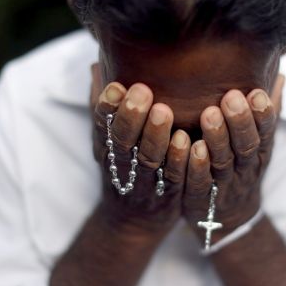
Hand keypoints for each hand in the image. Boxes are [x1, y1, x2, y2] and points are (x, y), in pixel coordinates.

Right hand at [90, 64, 190, 235]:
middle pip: (123, 141)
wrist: (134, 220)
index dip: (106, 107)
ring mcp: (147, 181)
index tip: (114, 87)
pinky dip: (179, 161)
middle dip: (131, 116)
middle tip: (141, 91)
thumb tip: (98, 64)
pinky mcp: (170, 193)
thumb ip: (107, 107)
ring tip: (165, 112)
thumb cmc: (126, 168)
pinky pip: (175, 178)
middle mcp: (124, 164)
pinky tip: (188, 142)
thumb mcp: (109, 140)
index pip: (102, 125)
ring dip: (155, 136)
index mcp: (108, 147)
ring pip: (149, 159)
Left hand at [182, 74, 284, 240]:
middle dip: (241, 121)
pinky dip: (197, 165)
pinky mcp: (200, 197)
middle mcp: (244, 167)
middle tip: (232, 98)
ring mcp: (224, 184)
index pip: (266, 131)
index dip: (263, 114)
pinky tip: (190, 147)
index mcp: (259, 151)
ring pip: (223, 161)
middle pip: (247, 145)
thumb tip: (278, 74)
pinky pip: (199, 182)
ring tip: (209, 114)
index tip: (258, 93)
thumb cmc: (242, 168)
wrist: (230, 218)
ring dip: (217, 138)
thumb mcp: (259, 143)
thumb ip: (265, 112)